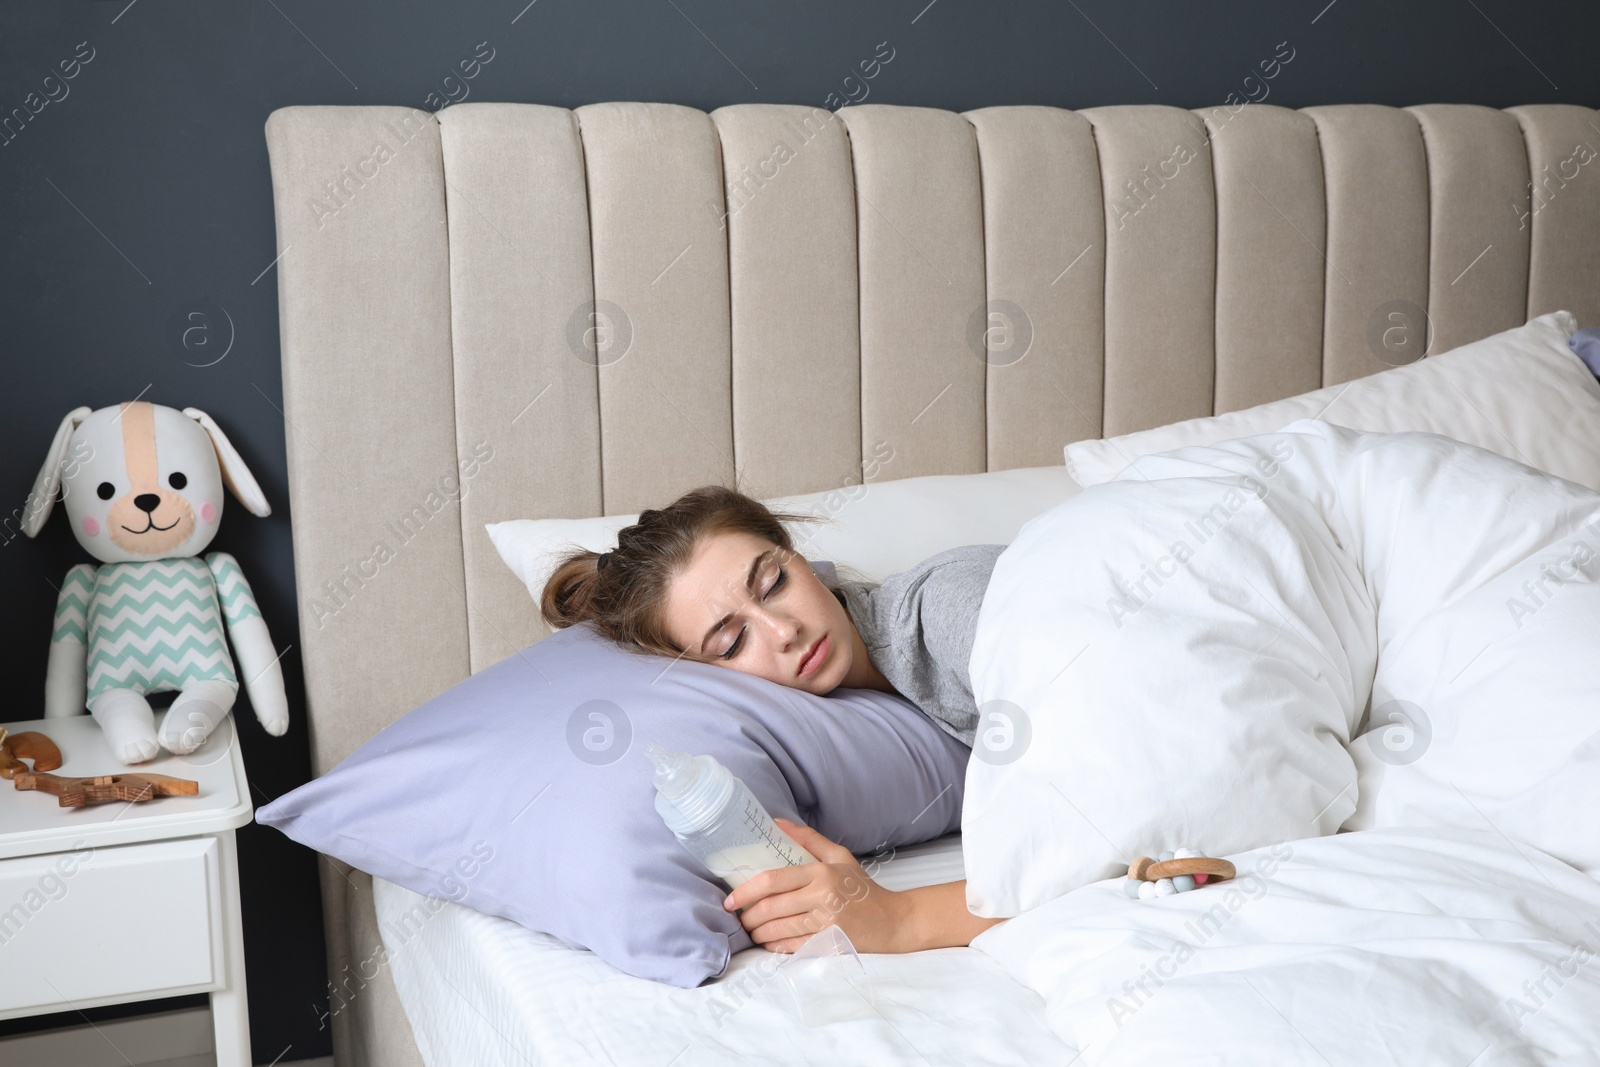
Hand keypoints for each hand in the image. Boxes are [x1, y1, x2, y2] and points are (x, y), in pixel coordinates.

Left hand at [721, 817, 908, 953]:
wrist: (891, 920)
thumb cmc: (862, 888)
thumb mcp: (839, 856)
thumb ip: (808, 839)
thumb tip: (776, 823)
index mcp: (821, 873)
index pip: (772, 880)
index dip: (745, 891)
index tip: (731, 899)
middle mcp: (822, 897)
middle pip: (770, 908)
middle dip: (747, 916)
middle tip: (740, 917)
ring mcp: (825, 923)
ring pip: (777, 930)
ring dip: (757, 933)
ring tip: (752, 930)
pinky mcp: (827, 944)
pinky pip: (790, 947)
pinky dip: (773, 945)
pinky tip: (768, 941)